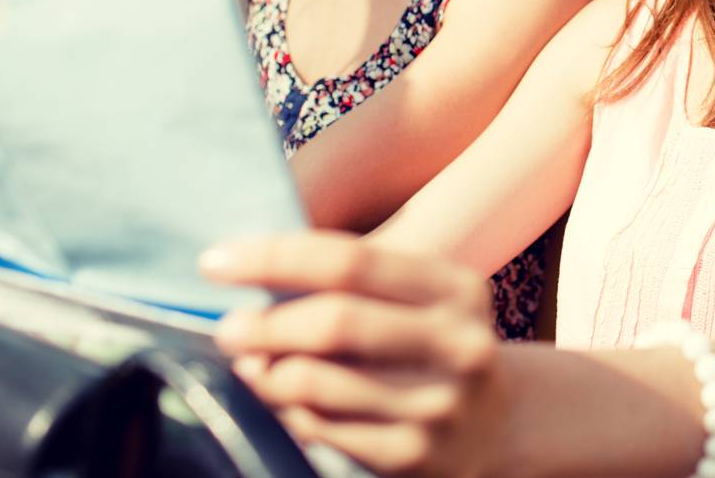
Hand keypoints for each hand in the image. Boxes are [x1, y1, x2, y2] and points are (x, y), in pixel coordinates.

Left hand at [201, 231, 502, 476]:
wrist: (498, 423)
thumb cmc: (431, 344)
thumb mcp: (418, 300)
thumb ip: (352, 284)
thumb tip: (252, 281)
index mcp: (456, 288)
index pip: (350, 262)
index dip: (275, 258)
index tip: (216, 261)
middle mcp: (458, 343)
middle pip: (336, 322)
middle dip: (265, 323)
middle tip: (227, 327)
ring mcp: (439, 404)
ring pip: (319, 384)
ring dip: (267, 373)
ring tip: (250, 365)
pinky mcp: (415, 456)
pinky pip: (323, 430)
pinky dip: (288, 412)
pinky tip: (282, 402)